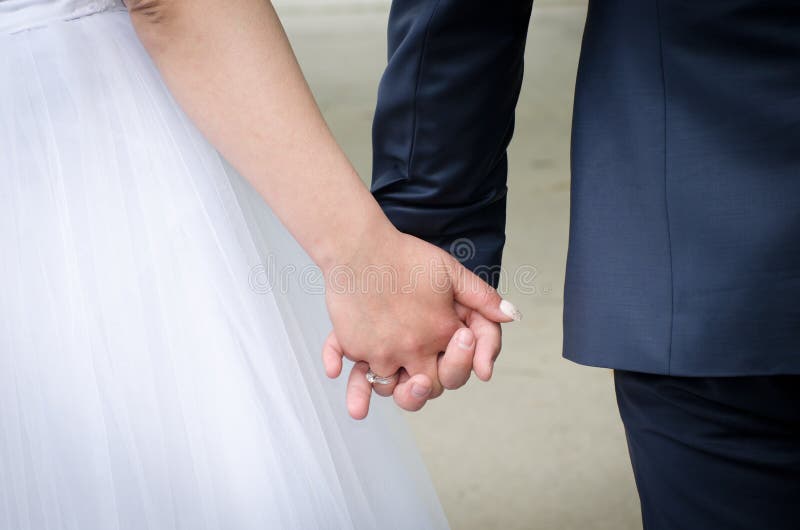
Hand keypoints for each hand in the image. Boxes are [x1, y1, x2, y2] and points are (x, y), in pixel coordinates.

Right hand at [320, 227, 518, 418]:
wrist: (358, 246)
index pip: (457, 370)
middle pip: (425, 388)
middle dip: (427, 384)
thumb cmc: (404, 255)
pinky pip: (354, 375)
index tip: (453, 347)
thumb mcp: (450, 271)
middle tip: (422, 375)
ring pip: (389, 388)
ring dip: (393, 386)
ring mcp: (380, 352)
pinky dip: (353, 385)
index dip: (459, 365)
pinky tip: (351, 388)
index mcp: (440, 332)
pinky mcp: (354, 347)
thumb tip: (511, 316)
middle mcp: (411, 349)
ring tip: (395, 377)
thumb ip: (482, 297)